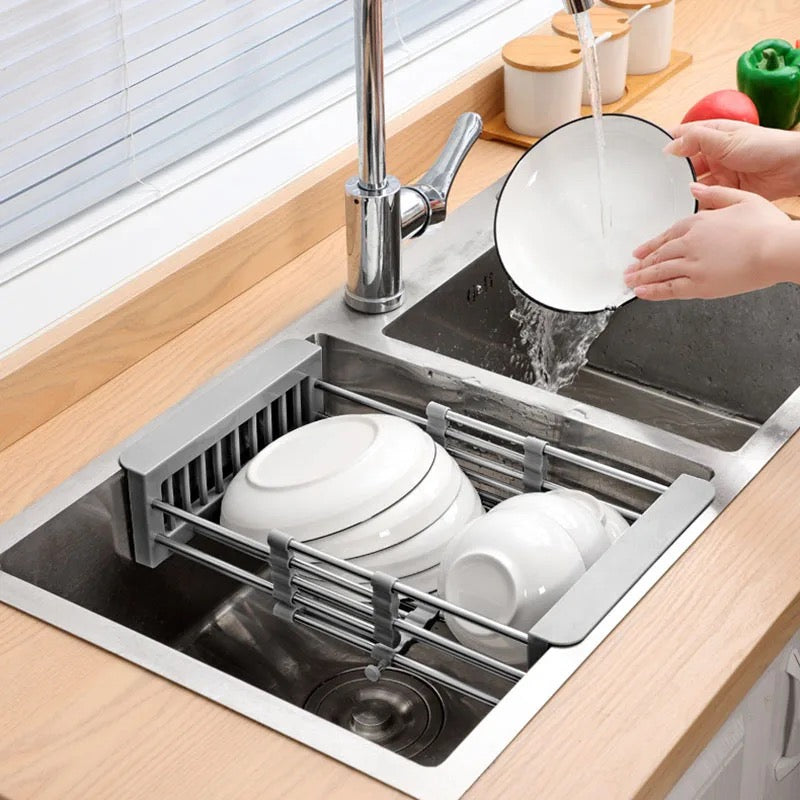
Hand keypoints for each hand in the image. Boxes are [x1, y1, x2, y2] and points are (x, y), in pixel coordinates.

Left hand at [625, 183, 792, 300]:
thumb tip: (693, 189)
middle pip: (659, 254)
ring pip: (659, 271)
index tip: (640, 252)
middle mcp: (690, 243)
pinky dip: (651, 291)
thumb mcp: (742, 199)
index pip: (667, 235)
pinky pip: (668, 288)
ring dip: (641, 278)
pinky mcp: (698, 284)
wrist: (777, 249)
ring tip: (629, 282)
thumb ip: (715, 195)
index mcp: (699, 222)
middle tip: (630, 270)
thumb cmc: (767, 227)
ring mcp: (692, 265)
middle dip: (642, 264)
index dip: (650, 245)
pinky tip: (640, 293)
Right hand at [667, 120, 799, 200]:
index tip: (648, 152)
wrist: (792, 169)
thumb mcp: (727, 139)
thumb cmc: (767, 146)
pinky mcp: (726, 192)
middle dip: (673, 172)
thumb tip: (669, 146)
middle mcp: (715, 155)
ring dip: (684, 189)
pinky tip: (686, 206)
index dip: (667, 142)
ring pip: (694, 183)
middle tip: (656, 182)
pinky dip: (696, 203)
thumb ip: (696, 140)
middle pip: (686, 164)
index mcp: (714, 135)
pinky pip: (705, 198)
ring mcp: (720, 174)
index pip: (684, 136)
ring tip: (668, 197)